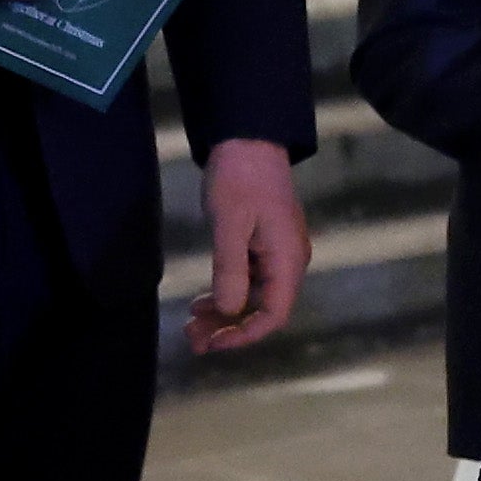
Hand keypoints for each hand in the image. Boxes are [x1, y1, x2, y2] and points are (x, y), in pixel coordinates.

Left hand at [185, 135, 308, 357]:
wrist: (248, 138)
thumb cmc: (239, 178)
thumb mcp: (229, 224)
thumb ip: (230, 270)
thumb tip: (230, 312)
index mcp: (287, 259)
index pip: (273, 315)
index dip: (243, 336)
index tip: (211, 342)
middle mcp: (289, 262)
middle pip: (264, 311)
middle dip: (229, 329)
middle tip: (191, 336)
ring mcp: (278, 254)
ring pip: (254, 298)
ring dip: (225, 314)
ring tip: (191, 321)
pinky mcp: (265, 245)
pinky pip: (250, 281)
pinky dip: (227, 294)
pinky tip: (203, 299)